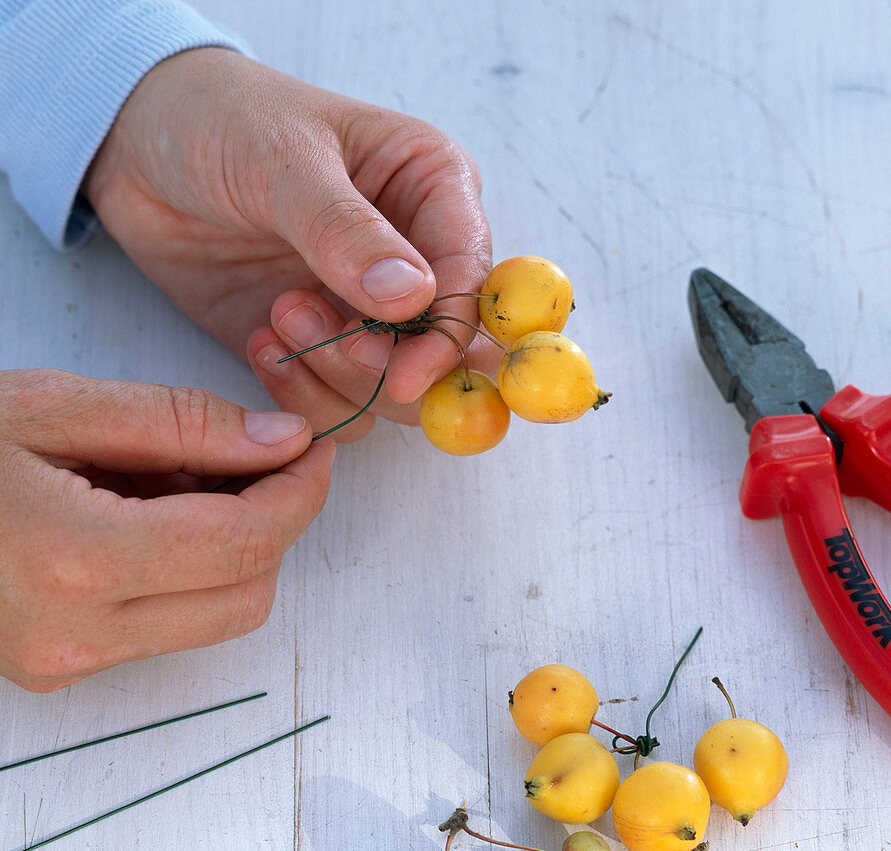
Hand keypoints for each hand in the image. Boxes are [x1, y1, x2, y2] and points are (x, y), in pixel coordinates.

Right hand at [0, 369, 333, 691]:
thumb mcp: (55, 405)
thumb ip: (181, 424)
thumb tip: (283, 444)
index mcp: (77, 559)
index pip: (246, 542)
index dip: (300, 493)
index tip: (315, 451)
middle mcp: (77, 635)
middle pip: (246, 594)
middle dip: (271, 525)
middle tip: (251, 457)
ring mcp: (65, 664)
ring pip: (215, 619)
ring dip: (232, 553)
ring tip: (182, 483)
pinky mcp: (59, 671)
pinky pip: (165, 627)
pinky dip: (186, 575)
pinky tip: (146, 520)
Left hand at [84, 48, 491, 434]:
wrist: (136, 148)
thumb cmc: (219, 120)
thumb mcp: (281, 159)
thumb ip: (346, 231)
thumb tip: (413, 298)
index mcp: (432, 191)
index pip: (472, 280)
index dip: (448, 337)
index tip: (404, 375)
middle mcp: (414, 259)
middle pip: (447, 355)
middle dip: (386, 366)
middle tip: (315, 330)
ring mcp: (367, 312)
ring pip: (393, 392)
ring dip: (334, 375)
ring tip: (277, 313)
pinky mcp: (320, 350)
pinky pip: (339, 407)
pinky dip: (301, 394)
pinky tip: (259, 339)